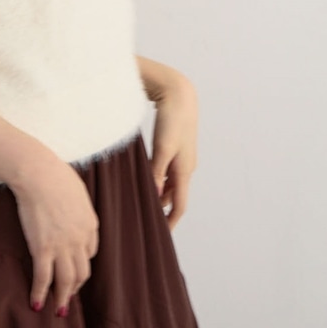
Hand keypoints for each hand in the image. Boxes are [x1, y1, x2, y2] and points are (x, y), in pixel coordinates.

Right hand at [9, 156, 98, 315]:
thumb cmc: (54, 174)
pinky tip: (36, 303)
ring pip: (67, 281)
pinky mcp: (43, 248)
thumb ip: (78, 204)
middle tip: (68, 295)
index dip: (82, 262)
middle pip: (82, 272)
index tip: (74, 268)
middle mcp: (79, 239)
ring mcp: (62, 245)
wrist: (38, 172)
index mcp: (90, 223)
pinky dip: (40, 294)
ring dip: (63, 298)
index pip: (90, 252)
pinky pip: (43, 278)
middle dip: (76, 287)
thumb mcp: (77, 189)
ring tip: (58, 309)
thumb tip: (73, 208)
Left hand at [148, 72, 198, 230]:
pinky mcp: (174, 145)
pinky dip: (157, 176)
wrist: (179, 93)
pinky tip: (144, 175)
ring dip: (158, 191)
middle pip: (174, 195)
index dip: (171, 221)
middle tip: (144, 217)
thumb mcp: (162, 148)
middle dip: (162, 208)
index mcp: (184, 169)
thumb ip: (158, 173)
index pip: (180, 204)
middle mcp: (185, 165)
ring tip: (141, 199)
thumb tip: (157, 197)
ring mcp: (181, 155)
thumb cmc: (171, 119)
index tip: (161, 234)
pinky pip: (166, 168)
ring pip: (169, 181)